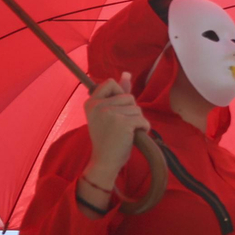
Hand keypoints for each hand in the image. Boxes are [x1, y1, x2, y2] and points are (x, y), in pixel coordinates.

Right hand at [83, 72, 148, 187]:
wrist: (105, 162)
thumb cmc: (107, 138)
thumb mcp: (107, 114)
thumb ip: (116, 94)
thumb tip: (127, 73)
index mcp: (91, 102)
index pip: (110, 83)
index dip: (120, 93)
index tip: (118, 109)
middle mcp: (98, 105)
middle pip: (128, 96)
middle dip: (131, 111)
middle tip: (121, 126)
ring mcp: (110, 113)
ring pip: (137, 108)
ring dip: (137, 121)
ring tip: (126, 132)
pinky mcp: (122, 123)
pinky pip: (142, 120)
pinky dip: (144, 128)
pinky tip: (135, 135)